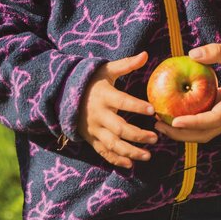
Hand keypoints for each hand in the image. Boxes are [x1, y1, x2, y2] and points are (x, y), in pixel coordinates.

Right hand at [76, 51, 156, 167]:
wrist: (65, 96)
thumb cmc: (92, 81)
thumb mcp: (107, 70)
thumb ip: (126, 64)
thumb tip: (146, 54)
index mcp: (104, 96)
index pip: (122, 101)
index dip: (137, 106)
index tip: (153, 110)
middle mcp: (99, 115)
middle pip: (119, 128)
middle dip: (137, 135)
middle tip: (155, 138)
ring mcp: (94, 129)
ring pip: (112, 144)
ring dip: (130, 152)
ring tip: (148, 155)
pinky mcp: (91, 139)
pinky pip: (103, 152)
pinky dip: (116, 160)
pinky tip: (131, 165)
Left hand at [154, 40, 220, 143]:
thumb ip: (220, 51)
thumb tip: (192, 54)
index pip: (214, 120)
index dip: (193, 124)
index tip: (173, 122)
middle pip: (207, 133)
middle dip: (182, 134)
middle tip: (158, 126)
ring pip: (207, 129)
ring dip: (185, 130)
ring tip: (162, 122)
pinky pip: (208, 118)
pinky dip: (191, 119)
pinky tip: (175, 109)